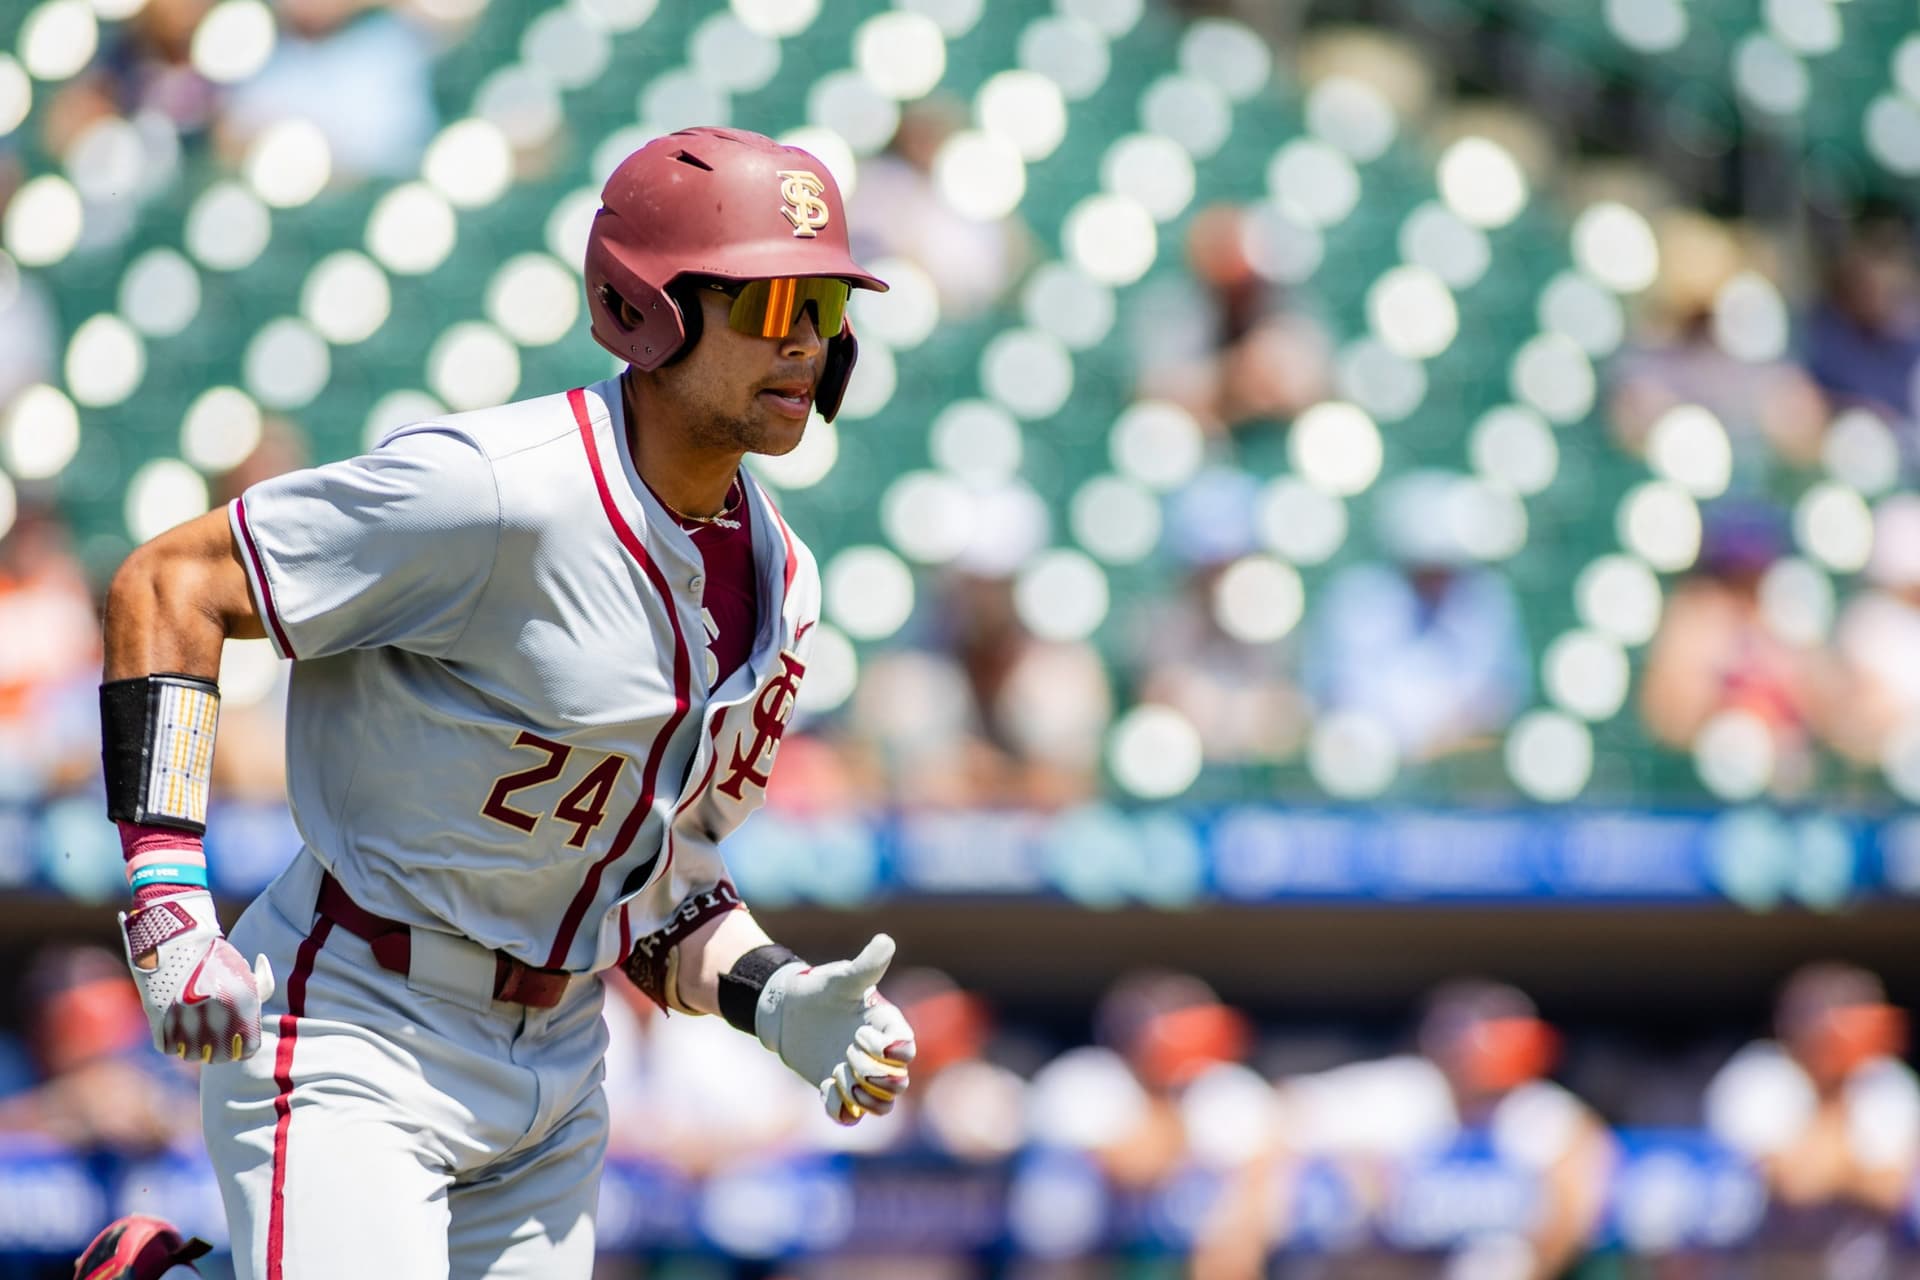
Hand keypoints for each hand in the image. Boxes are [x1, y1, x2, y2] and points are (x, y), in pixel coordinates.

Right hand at [119, 890, 275, 1062]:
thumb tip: (259, 1010)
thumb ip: (261, 991)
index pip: (247, 1049)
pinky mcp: (158, 1016)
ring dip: (193, 1048)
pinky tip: (177, 1027)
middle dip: (218, 1051)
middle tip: (214, 1041)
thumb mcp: (244, 972)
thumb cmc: (215, 956)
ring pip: (191, 1055)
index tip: (237, 1042)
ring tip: (195, 1034)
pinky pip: (167, 1046)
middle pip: (218, 1057)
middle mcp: (214, 1013)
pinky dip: (171, 1040)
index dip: (242, 1047)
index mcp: (241, 1003)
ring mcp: (185, 1016)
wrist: (177, 937)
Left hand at [756, 934, 915, 1124]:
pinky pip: (849, 1114)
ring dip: (863, 1098)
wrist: (788, 1010)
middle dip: (873, 1077)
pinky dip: (840, 1110)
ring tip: (838, 1078)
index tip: (860, 1035)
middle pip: (896, 1084)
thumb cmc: (820, 989)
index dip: (890, 1051)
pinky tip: (825, 1088)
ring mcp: (860, 1075)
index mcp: (887, 1027)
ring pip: (880, 1105)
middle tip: (846, 1059)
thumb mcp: (841, 978)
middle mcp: (880, 1056)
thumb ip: (866, 965)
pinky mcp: (839, 1089)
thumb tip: (885, 940)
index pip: (905, 1051)